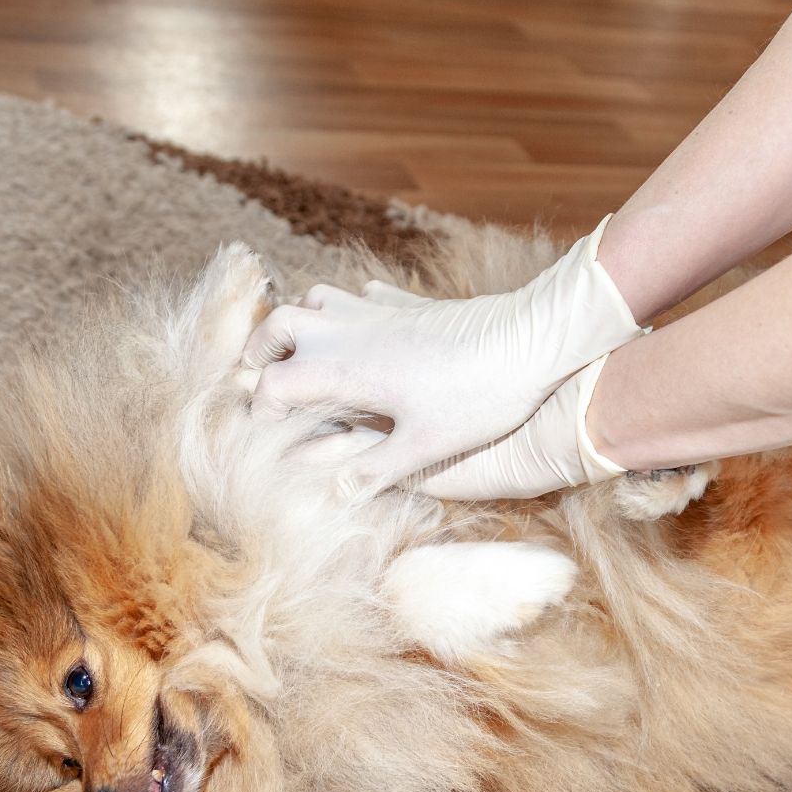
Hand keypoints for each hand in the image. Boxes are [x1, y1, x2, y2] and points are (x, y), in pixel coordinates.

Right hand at [242, 217, 641, 492]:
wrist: (530, 339)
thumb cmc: (476, 397)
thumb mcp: (425, 447)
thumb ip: (375, 470)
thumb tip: (334, 493)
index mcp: (344, 369)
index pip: (274, 382)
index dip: (263, 408)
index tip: (272, 432)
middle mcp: (348, 332)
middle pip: (278, 324)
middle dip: (261, 351)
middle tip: (263, 379)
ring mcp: (377, 310)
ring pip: (315, 299)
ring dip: (300, 324)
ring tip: (305, 356)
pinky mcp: (407, 302)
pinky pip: (361, 297)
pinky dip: (347, 312)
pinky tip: (364, 335)